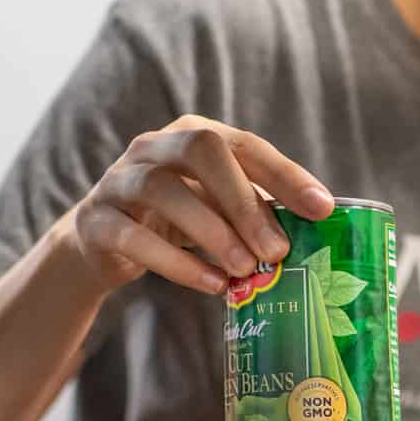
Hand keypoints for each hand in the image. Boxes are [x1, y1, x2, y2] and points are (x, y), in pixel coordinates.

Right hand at [65, 116, 334, 296]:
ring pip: (163, 190)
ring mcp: (119, 179)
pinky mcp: (97, 221)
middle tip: (276, 250)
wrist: (102, 241)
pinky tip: (211, 285)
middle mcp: (154, 146)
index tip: (322, 209)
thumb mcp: (217, 207)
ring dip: (212, 232)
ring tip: (245, 270)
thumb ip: (256, 211)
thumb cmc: (177, 219)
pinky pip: (134, 237)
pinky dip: (177, 263)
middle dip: (244, 201)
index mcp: (193, 135)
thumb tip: (316, 233)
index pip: (244, 144)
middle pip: (201, 150)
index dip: (285, 174)